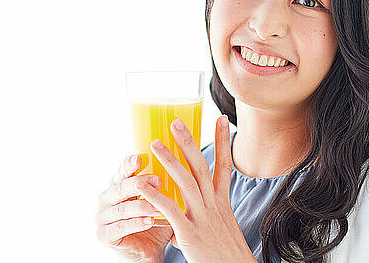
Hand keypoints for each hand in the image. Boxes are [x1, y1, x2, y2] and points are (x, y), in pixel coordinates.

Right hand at [96, 154, 174, 261]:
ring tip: (159, 207)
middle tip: (158, 181)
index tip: (141, 158)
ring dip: (142, 206)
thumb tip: (181, 162)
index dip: (129, 164)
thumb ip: (164, 184)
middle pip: (120, 187)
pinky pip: (120, 227)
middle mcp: (107, 198)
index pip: (122, 170)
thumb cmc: (156, 221)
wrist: (150, 252)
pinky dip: (135, 223)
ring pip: (122, 208)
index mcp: (118, 185)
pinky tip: (149, 221)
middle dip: (140, 183)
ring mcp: (102, 217)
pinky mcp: (104, 235)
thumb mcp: (161, 200)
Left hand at [135, 115, 256, 262]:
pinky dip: (155, 196)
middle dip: (189, 142)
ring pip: (185, 182)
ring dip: (169, 161)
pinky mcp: (190, 233)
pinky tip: (142, 184)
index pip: (223, 165)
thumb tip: (180, 226)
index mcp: (221, 203)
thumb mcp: (219, 232)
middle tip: (176, 122)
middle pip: (200, 167)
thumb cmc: (226, 256)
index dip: (223, 142)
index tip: (221, 119)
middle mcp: (213, 206)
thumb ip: (200, 222)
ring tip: (154, 144)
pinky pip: (170, 210)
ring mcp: (202, 218)